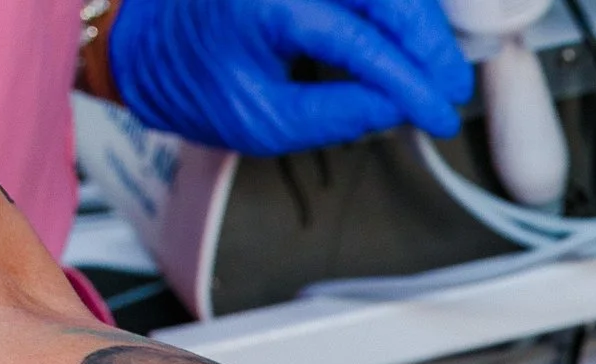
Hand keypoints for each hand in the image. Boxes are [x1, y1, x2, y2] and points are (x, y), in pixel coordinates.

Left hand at [108, 0, 473, 155]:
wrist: (144, 47)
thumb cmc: (193, 85)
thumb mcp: (264, 121)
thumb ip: (337, 114)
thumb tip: (398, 107)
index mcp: (266, 7)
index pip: (362, 42)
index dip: (411, 83)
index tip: (439, 117)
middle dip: (428, 42)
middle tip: (451, 89)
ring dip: (419, 21)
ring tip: (438, 69)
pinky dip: (397, 8)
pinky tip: (412, 39)